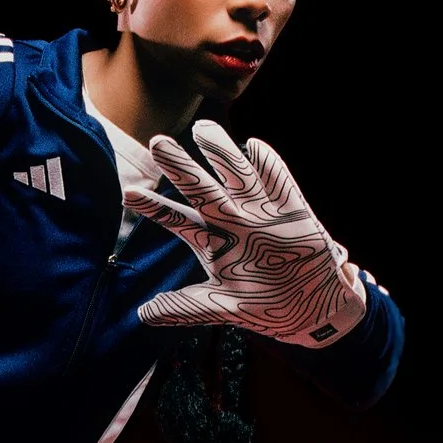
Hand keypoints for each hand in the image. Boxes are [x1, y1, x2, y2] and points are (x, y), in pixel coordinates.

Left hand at [132, 122, 370, 349]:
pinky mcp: (294, 212)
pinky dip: (268, 164)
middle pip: (203, 190)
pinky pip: (280, 182)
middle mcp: (233, 221)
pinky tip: (253, 146)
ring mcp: (262, 214)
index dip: (155, 207)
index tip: (129, 194)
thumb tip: (143, 314)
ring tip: (202, 128)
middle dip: (181, 168)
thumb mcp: (222, 308)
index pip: (177, 220)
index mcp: (213, 242)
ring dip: (221, 153)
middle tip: (158, 143)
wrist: (313, 309)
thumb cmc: (264, 306)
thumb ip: (184, 307)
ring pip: (238, 176)